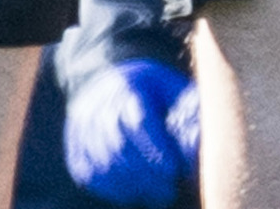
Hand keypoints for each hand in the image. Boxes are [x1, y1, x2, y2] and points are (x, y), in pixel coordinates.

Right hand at [63, 59, 197, 206]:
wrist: (111, 84)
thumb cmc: (153, 91)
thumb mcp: (171, 88)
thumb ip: (188, 108)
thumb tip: (203, 139)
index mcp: (127, 85)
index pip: (138, 121)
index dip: (155, 149)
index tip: (173, 170)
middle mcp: (98, 106)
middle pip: (119, 147)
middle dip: (147, 173)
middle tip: (170, 189)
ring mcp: (82, 128)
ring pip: (103, 164)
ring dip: (133, 185)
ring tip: (160, 194)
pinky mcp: (76, 148)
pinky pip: (89, 174)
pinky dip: (113, 189)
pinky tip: (135, 193)